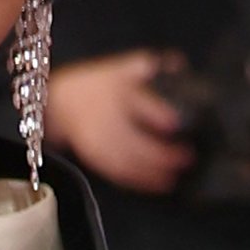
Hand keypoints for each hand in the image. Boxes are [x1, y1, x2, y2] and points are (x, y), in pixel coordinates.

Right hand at [42, 52, 195, 193]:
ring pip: (128, 161)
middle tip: (187, 156)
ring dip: (153, 172)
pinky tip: (161, 184)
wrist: (63, 102)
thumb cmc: (98, 85)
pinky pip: (120, 173)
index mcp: (115, 92)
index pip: (137, 102)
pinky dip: (141, 181)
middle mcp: (106, 118)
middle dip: (161, 152)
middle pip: (134, 140)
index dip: (156, 113)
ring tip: (176, 175)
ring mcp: (100, 141)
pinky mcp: (97, 158)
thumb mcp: (122, 68)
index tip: (175, 122)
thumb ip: (151, 66)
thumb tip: (180, 64)